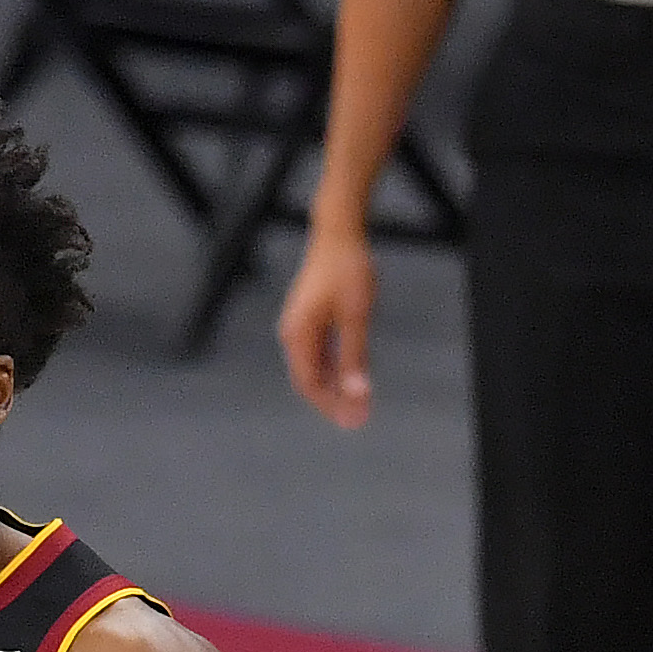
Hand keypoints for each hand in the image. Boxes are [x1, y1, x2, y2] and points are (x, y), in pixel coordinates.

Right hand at [278, 224, 377, 427]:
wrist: (338, 233)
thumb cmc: (345, 268)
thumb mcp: (355, 316)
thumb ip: (354, 357)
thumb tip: (358, 392)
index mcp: (298, 335)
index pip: (310, 384)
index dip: (331, 405)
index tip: (354, 418)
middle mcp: (293, 334)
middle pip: (310, 380)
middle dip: (334, 400)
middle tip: (359, 416)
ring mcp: (300, 327)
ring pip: (316, 368)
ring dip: (336, 386)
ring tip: (358, 400)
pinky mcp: (309, 321)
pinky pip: (320, 353)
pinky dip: (335, 368)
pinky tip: (352, 376)